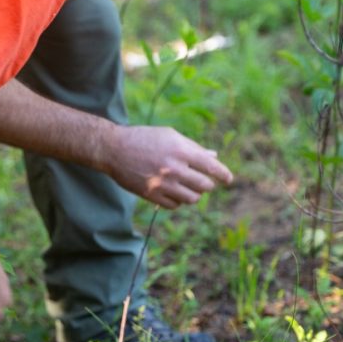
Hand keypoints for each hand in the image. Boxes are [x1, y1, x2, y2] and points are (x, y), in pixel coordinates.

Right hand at [105, 124, 232, 208]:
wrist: (114, 149)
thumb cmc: (144, 138)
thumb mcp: (170, 136)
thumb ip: (192, 147)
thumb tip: (214, 157)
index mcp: (180, 151)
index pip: (211, 167)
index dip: (224, 174)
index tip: (228, 179)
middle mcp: (173, 169)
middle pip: (204, 186)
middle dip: (207, 184)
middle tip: (203, 181)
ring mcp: (162, 184)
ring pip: (191, 198)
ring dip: (194, 194)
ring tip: (188, 187)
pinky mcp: (151, 195)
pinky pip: (175, 205)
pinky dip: (178, 200)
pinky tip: (173, 191)